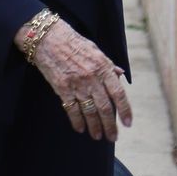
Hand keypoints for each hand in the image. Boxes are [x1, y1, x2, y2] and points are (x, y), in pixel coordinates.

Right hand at [26, 19, 132, 141]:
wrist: (48, 38)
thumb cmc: (74, 42)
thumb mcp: (95, 50)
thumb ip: (108, 65)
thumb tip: (121, 76)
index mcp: (103, 67)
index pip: (118, 93)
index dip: (125, 110)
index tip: (128, 123)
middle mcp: (92, 77)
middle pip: (105, 107)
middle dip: (110, 125)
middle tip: (113, 137)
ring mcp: (77, 84)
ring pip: (89, 111)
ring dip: (95, 127)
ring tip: (98, 136)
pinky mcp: (62, 88)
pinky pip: (72, 109)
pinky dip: (76, 121)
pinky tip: (80, 128)